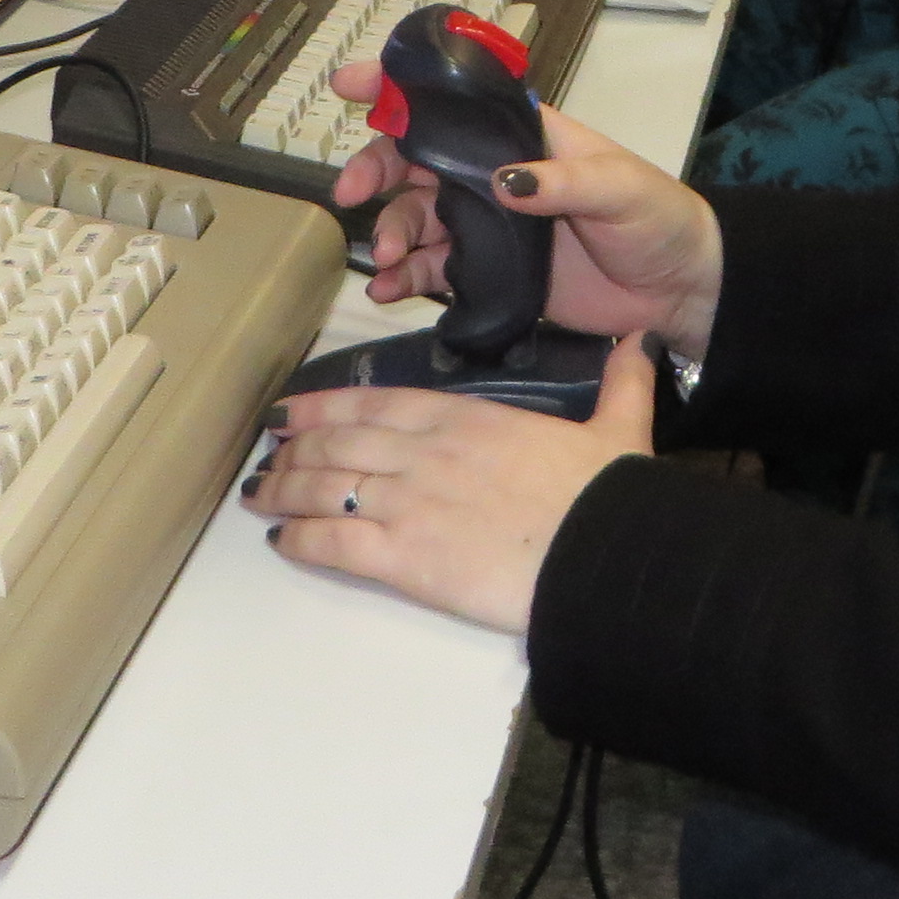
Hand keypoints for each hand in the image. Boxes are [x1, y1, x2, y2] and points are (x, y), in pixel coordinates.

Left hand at [246, 336, 652, 633]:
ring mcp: (410, 503)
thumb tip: (639, 341)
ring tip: (259, 495)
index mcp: (467, 419)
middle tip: (267, 458)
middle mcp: (426, 453)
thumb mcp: (620, 429)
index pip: (376, 402)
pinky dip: (300, 539)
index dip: (325, 406)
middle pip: (339, 443)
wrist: (605, 557)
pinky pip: (334, 544)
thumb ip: (622, 383)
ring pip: (326, 487)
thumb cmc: (610, 499)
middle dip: (295, 451)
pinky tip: (280, 541)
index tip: (293, 411)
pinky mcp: (405, 557)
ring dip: (284, 490)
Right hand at [330, 64, 722, 351]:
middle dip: (374, 168)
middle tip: (351, 193)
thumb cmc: (656, 220)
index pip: (455, 102)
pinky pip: (433, 270)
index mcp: (523, 136)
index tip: (351, 86)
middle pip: (416, 160)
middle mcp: (494, 175)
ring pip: (416, 217)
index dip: (399, 89)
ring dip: (390, 231)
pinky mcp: (489, 274)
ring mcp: (487, 225)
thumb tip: (502, 182)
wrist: (676, 291)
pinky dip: (404, 278)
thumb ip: (561, 182)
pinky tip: (388, 289)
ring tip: (386, 258)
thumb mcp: (618, 187)